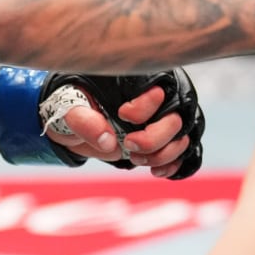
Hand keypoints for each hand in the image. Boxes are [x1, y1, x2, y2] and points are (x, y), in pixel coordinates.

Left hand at [45, 84, 195, 177]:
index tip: (122, 115)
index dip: (144, 108)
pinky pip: (183, 154)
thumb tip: (109, 140)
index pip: (158, 90)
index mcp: (134, 82)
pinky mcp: (164, 140)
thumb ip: (84, 121)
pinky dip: (172, 166)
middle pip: (175, 120)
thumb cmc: (74, 107)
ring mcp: (162, 121)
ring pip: (182, 139)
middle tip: (129, 145)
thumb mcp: (70, 110)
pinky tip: (155, 171)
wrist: (76, 121)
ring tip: (135, 159)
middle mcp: (156, 99)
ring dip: (161, 155)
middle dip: (153, 140)